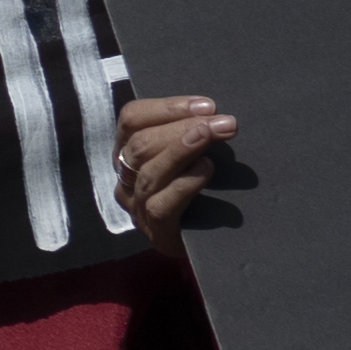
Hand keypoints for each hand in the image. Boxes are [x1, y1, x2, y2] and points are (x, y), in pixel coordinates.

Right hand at [120, 89, 238, 235]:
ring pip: (149, 173)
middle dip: (184, 127)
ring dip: (183, 149)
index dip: (166, 108)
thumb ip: (189, 134)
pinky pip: (161, 205)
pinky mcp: (155, 231)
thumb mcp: (189, 156)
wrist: (208, 244)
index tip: (207, 105)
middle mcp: (125, 179)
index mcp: (128, 153)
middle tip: (225, 122)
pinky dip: (185, 183)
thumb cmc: (202, 191)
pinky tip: (207, 170)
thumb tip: (214, 111)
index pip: (131, 119)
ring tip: (215, 135)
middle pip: (140, 144)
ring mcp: (136, 207)